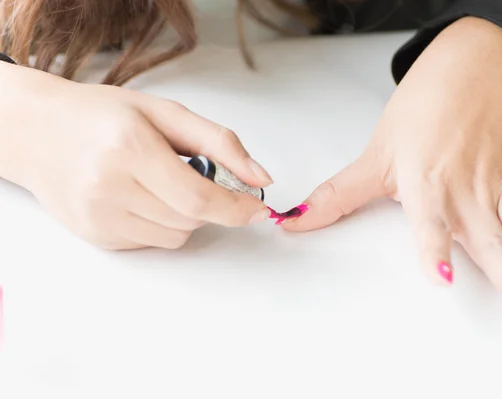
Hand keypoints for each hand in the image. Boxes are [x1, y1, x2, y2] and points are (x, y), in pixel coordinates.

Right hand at [0, 63, 272, 249]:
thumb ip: (219, 143)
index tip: (258, 207)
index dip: (236, 207)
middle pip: (191, 220)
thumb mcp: (165, 113)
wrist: (39, 132)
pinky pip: (154, 242)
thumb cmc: (103, 116)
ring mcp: (99, 217)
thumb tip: (261, 177)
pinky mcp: (97, 236)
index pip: (198, 198)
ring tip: (159, 182)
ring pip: (176, 236)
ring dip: (186, 215)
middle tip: (192, 174)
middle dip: (210, 203)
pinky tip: (141, 196)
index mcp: (130, 148)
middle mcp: (109, 187)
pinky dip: (163, 223)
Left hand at [283, 17, 501, 317]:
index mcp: (427, 183)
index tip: (444, 277)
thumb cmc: (421, 111)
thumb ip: (337, 194)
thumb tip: (293, 220)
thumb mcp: (375, 154)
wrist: (470, 69)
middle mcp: (466, 188)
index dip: (437, 248)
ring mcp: (498, 184)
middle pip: (489, 237)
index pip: (431, 221)